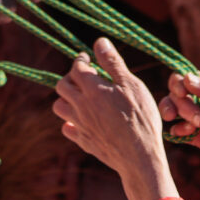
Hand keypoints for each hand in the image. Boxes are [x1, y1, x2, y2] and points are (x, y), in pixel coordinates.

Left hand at [54, 38, 177, 199]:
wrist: (139, 157)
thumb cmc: (139, 117)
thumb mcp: (131, 84)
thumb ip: (113, 63)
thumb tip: (99, 42)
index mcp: (92, 89)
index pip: (76, 67)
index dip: (82, 60)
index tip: (90, 58)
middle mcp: (80, 106)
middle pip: (62, 86)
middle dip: (71, 77)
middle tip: (86, 76)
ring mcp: (80, 126)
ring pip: (59, 107)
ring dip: (67, 98)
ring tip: (83, 96)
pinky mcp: (84, 142)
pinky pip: (67, 128)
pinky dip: (71, 121)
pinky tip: (83, 119)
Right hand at [159, 73, 199, 197]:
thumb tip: (187, 79)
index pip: (184, 77)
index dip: (178, 83)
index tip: (184, 93)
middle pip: (175, 93)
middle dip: (180, 103)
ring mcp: (199, 120)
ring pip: (172, 110)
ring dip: (173, 114)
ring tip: (191, 126)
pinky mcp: (199, 139)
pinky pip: (177, 131)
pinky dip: (175, 130)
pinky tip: (188, 133)